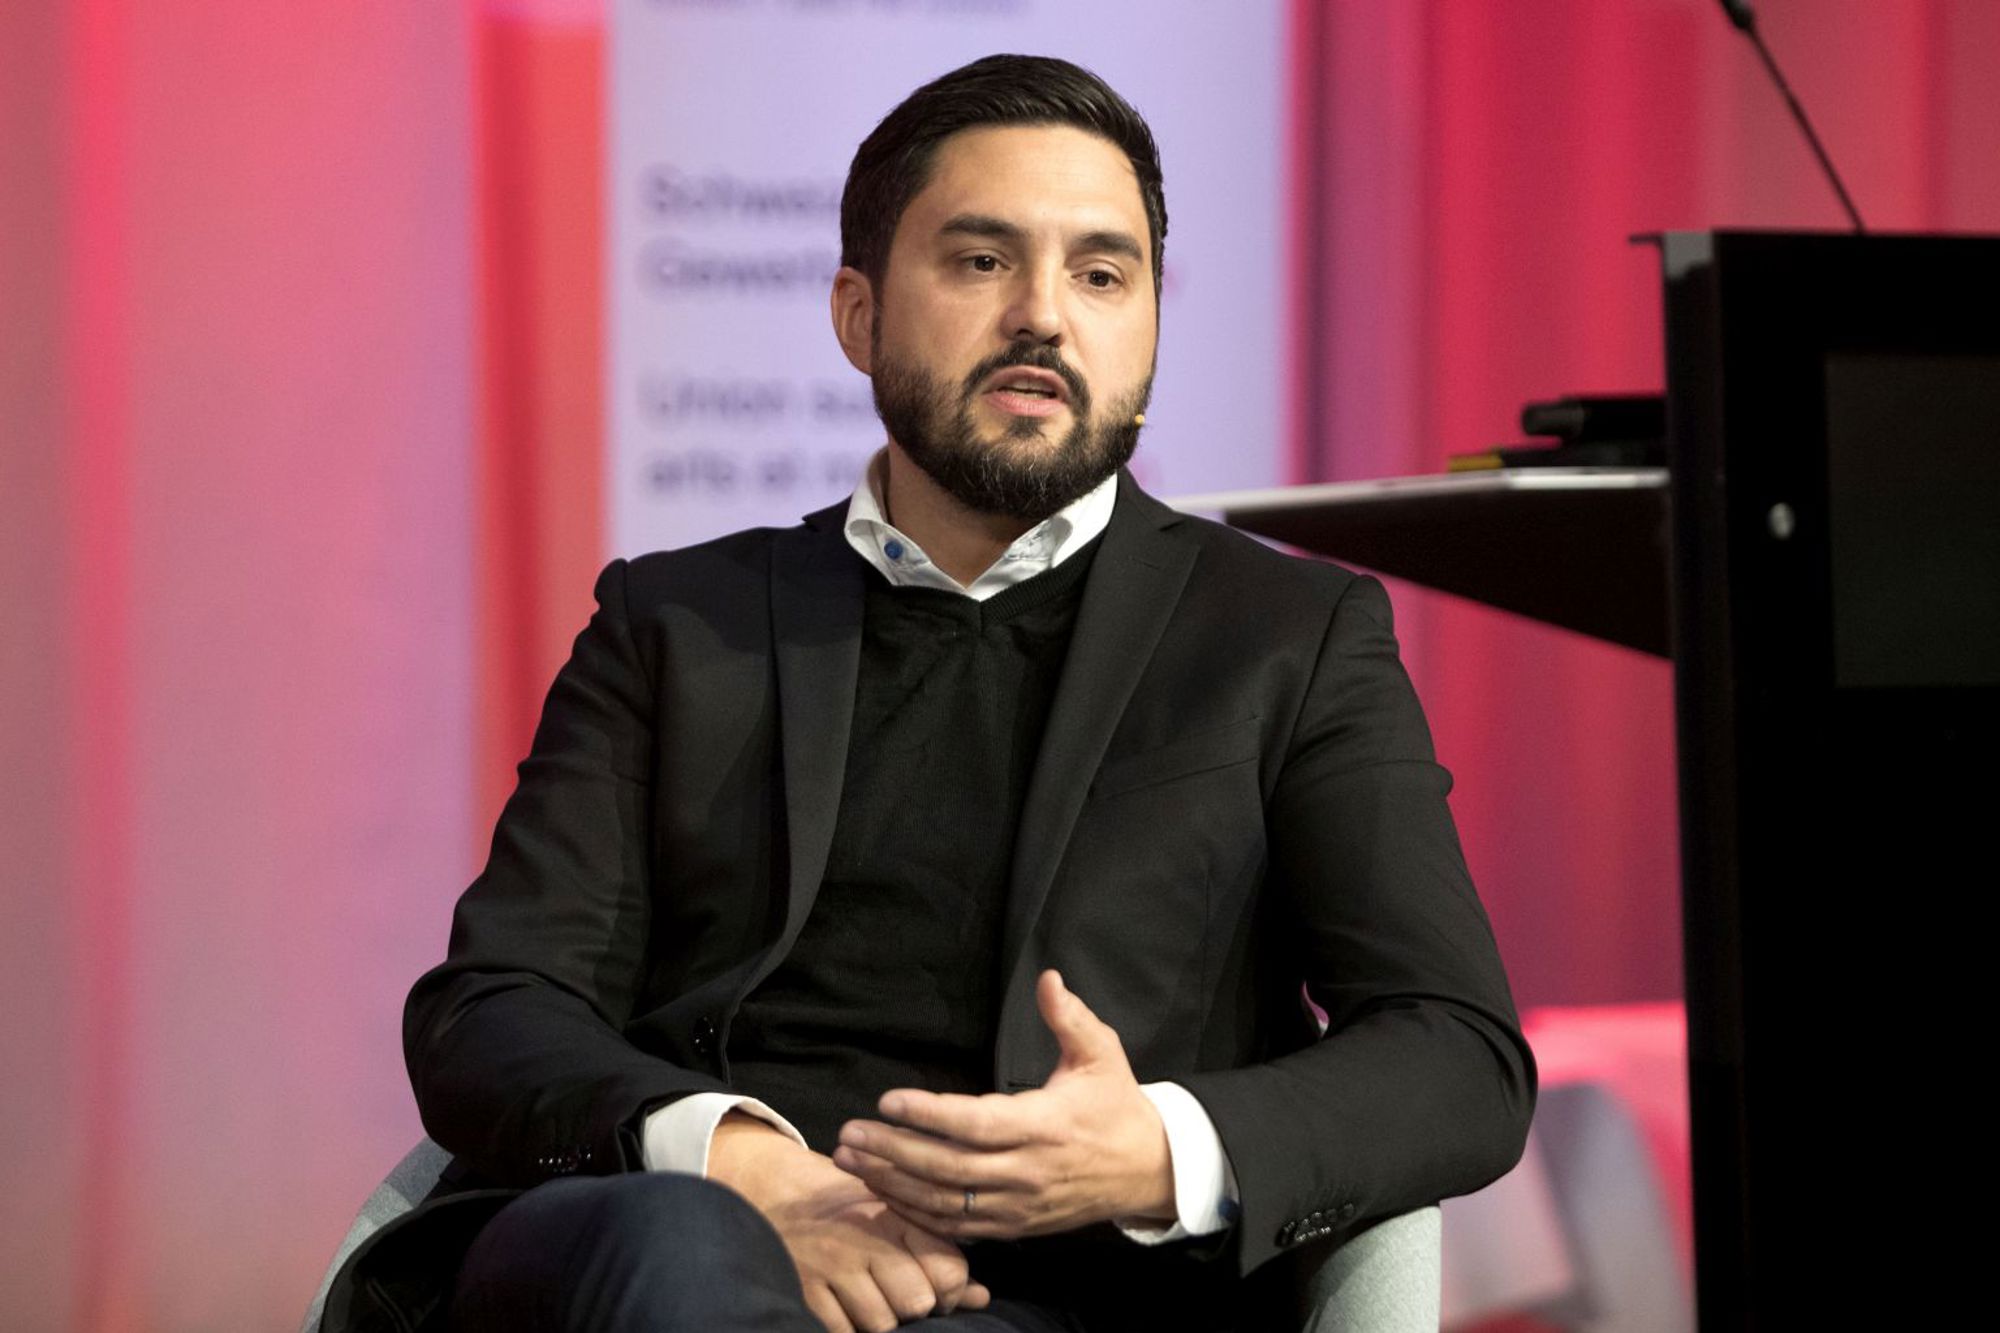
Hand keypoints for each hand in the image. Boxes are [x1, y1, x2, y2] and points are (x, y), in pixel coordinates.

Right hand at [708, 1113, 990, 1332]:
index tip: (939, 1287)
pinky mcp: (805, 1290)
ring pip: (882, 1322)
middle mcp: (864, 1237)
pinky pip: (844, 1331)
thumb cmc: (851, 1213)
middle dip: (914, 1306)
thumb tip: (982, 1298)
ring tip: (867, 1296)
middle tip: (897, 1292)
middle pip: (917, 1301)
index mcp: (895, 1215)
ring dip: (880, 1318)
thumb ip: (940, 1257)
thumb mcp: (898, 1219)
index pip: (948, 1270)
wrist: (779, 1198)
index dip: (951, 1288)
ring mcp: (831, 1265)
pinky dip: (849, 1326)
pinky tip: (845, 1306)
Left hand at [832, 970, 1175, 1239]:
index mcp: (1045, 1125)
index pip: (977, 1124)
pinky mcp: (1015, 1227)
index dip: (929, 1115)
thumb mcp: (1102, 1053)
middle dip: (893, 1152)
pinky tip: (884, 1193)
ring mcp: (1020, 1205)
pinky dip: (917, 1214)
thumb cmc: (1117, 1105)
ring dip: (893, 1183)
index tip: (887, 1101)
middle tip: (848, 1135)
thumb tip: (1047, 977)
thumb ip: (1069, 1017)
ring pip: (946, 1202)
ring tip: (850, 1162)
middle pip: (949, 1168)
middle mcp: (1028, 1171)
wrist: (1149, 1170)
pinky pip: (958, 1227)